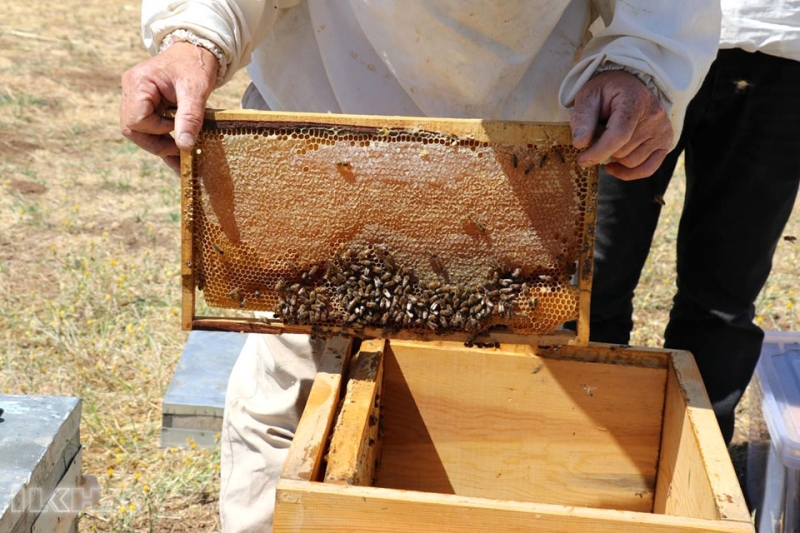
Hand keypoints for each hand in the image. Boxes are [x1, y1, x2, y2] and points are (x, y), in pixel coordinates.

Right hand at [120, 42, 218, 172]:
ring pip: (137, 131)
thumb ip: (190, 118)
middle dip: (155, 144)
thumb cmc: (195, 66)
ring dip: (158, 144)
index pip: (136, 120)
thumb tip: (184, 147)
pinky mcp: (143, 103)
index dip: (158, 131)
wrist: (196, 51)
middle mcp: (131, 89)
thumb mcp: (196, 90)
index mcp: (139, 82)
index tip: (180, 129)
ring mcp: (135, 96)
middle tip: (180, 155)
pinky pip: (146, 127)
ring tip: (181, 156)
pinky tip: (177, 148)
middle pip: (131, 129)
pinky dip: (161, 139)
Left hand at [570, 70, 672, 180]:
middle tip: (597, 138)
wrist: (628, 86)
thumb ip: (582, 118)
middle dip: (604, 151)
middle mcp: (654, 116)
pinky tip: (613, 166)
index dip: (598, 152)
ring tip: (608, 141)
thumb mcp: (588, 97)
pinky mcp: (665, 142)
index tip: (581, 159)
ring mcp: (663, 130)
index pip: (618, 135)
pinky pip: (647, 169)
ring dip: (614, 158)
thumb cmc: (605, 92)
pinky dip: (628, 172)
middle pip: (623, 152)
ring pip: (631, 162)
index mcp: (634, 100)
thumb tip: (579, 143)